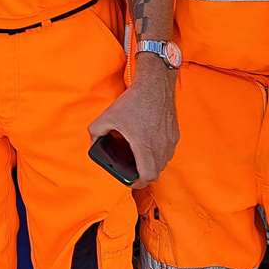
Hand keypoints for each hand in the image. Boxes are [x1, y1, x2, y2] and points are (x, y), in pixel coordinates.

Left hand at [87, 65, 177, 187]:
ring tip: (139, 159)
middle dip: (143, 175)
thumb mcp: (108, 116)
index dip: (138, 183)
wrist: (155, 85)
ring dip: (152, 164)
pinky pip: (168, 151)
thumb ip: (96, 132)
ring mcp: (170, 141)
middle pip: (156, 172)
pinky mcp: (175, 134)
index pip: (147, 175)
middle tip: (132, 172)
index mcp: (145, 146)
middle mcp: (161, 146)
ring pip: (163, 162)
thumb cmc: (133, 101)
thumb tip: (93, 142)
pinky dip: (159, 153)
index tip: (130, 181)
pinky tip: (148, 145)